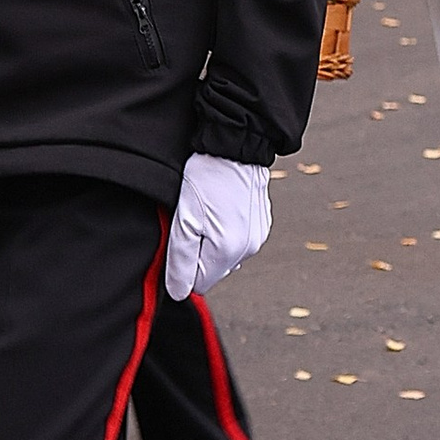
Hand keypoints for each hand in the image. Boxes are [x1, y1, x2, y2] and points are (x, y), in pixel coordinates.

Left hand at [164, 156, 272, 304]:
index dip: (183, 265)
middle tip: (191, 220)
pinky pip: (237, 238)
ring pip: (224, 254)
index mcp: (228, 252)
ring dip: (211, 240)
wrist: (234, 147)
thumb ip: (180, 261)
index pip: (198, 284)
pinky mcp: (260, 223)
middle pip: (212, 269)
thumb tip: (179, 292)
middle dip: (197, 252)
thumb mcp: (184, 220)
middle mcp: (248, 249)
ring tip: (205, 210)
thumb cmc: (207, 178)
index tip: (180, 238)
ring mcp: (257, 236)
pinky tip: (218, 206)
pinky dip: (224, 228)